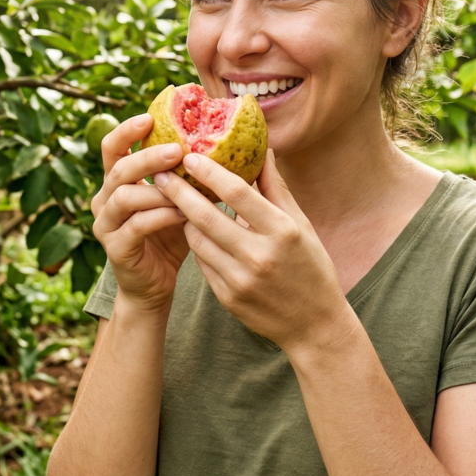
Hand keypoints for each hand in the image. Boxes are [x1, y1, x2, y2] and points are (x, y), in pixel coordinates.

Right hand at [91, 114, 191, 314]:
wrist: (155, 286)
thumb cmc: (169, 236)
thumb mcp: (177, 199)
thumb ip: (184, 174)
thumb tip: (220, 140)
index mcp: (116, 181)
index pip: (112, 146)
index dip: (126, 130)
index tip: (150, 117)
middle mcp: (104, 199)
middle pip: (118, 167)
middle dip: (149, 157)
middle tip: (179, 150)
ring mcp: (106, 224)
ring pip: (124, 196)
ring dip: (159, 189)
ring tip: (187, 187)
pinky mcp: (115, 247)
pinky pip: (137, 225)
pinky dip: (162, 216)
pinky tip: (185, 214)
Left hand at [152, 150, 353, 352]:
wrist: (314, 325)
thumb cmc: (311, 267)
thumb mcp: (302, 225)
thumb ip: (277, 188)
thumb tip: (263, 150)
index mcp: (282, 231)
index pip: (237, 193)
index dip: (210, 172)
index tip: (190, 156)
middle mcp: (259, 255)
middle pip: (206, 216)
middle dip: (179, 192)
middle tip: (161, 175)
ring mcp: (240, 279)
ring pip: (197, 240)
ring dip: (185, 219)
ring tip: (177, 202)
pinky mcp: (228, 297)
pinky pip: (202, 262)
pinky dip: (197, 244)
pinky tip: (195, 232)